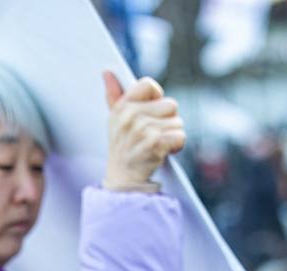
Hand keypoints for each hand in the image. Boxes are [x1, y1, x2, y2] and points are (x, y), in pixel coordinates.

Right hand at [102, 70, 185, 190]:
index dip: (157, 99)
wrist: (123, 183)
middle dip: (168, 121)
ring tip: (157, 147)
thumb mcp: (115, 122)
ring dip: (172, 136)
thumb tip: (107, 72)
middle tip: (154, 137)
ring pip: (177, 122)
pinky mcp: (155, 144)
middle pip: (170, 105)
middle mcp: (131, 116)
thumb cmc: (122, 150)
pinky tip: (164, 153)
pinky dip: (176, 146)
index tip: (151, 115)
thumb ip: (114, 96)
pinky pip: (180, 136)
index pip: (149, 85)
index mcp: (122, 107)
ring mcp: (143, 130)